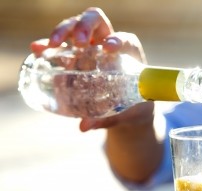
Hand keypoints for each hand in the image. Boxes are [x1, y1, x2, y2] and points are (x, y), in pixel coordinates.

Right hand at [29, 7, 150, 130]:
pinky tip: (37, 48)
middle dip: (85, 27)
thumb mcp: (124, 113)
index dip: (117, 40)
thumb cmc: (132, 106)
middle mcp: (109, 43)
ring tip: (52, 45)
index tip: (109, 48)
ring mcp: (91, 46)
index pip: (124, 39)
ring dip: (63, 31)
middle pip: (96, 22)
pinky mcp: (76, 54)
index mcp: (129, 53)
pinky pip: (61, 45)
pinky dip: (48, 45)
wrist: (128, 107)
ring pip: (76, 27)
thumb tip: (84, 126)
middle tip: (80, 44)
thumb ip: (106, 118)